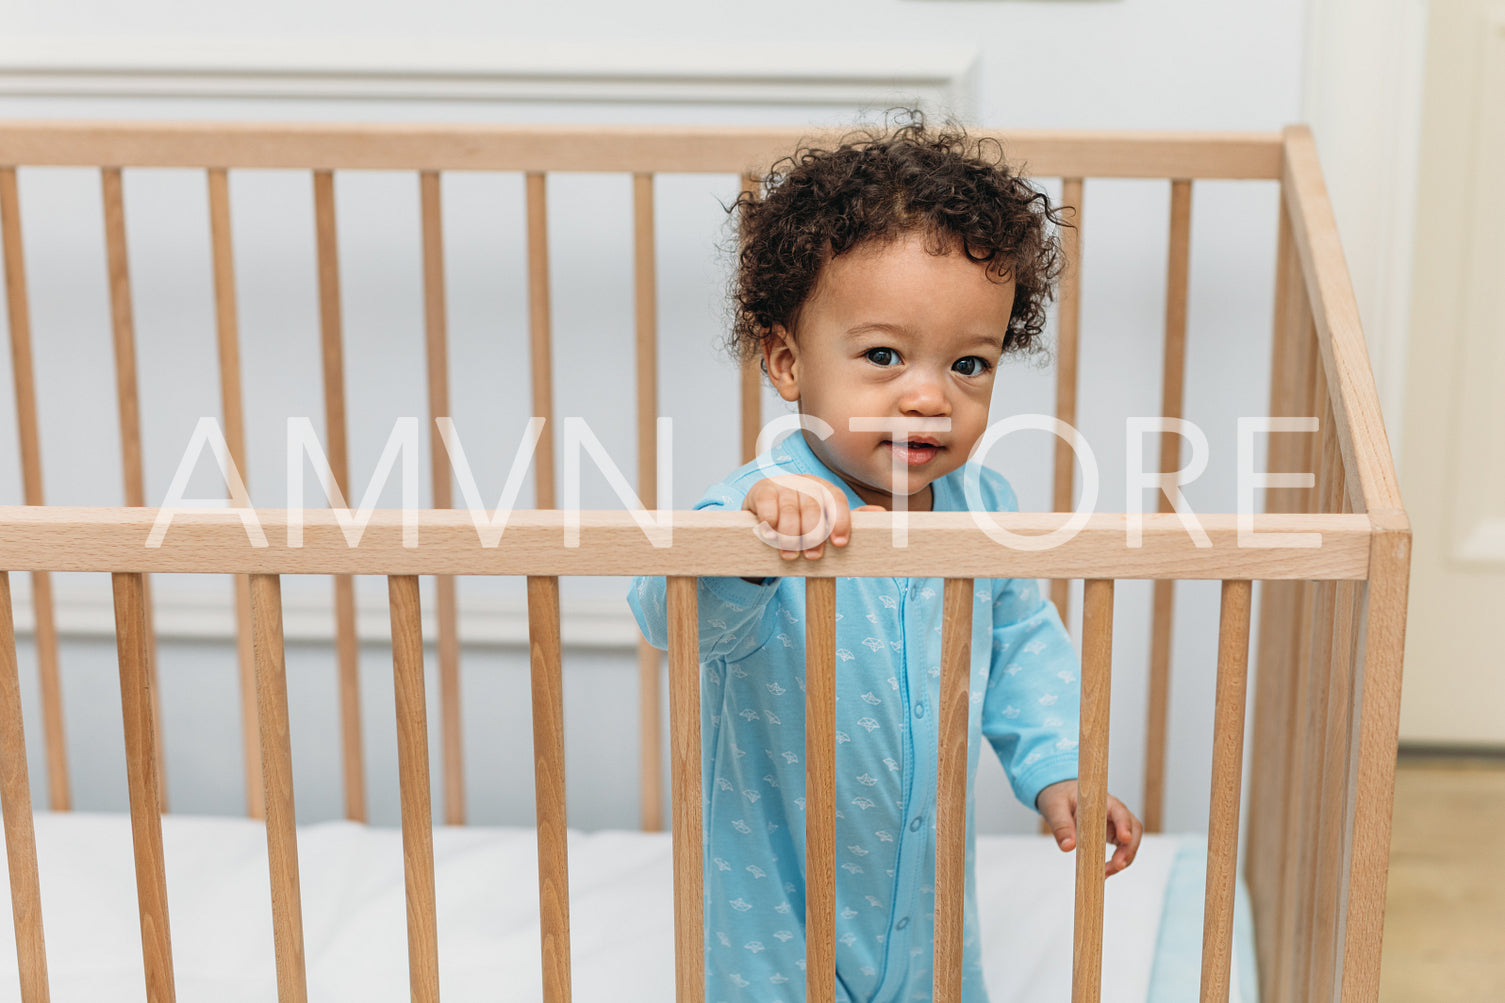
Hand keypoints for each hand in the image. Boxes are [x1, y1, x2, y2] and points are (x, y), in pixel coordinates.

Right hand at [743, 475, 882, 560]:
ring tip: (790, 555)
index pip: (836, 499)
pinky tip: (770, 535)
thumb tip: (881, 512)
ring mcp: (782, 484)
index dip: (841, 521)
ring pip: (790, 509)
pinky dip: (770, 522)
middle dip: (814, 535)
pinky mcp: (762, 490)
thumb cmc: (800, 521)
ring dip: (790, 535)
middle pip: (814, 506)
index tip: (840, 544)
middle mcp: (805, 482)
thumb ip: (848, 519)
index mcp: (823, 488)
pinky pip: (768, 505)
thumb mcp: (823, 521)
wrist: (765, 515)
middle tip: (813, 557)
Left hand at [1035, 780, 1142, 877]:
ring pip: (1129, 842)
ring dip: (1123, 858)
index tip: (1125, 838)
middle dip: (1128, 848)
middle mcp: (1113, 812)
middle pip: (1133, 829)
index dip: (1124, 824)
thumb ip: (1060, 825)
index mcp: (1101, 800)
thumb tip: (1068, 847)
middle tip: (1118, 865)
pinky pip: (1120, 850)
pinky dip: (1114, 863)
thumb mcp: (1054, 807)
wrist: (1060, 798)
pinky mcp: (1111, 835)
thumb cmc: (1059, 797)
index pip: (1119, 810)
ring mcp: (1114, 824)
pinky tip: (1103, 873)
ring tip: (1106, 873)